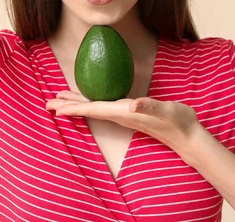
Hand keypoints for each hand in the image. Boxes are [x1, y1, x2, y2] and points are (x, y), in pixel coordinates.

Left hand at [46, 90, 200, 153]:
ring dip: (76, 105)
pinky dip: (90, 103)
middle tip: (48, 103)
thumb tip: (133, 105)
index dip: (74, 107)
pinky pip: (102, 107)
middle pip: (88, 110)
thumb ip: (149, 107)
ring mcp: (123, 114)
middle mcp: (120, 114)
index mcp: (123, 112)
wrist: (187, 135)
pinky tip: (87, 100)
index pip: (93, 109)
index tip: (56, 107)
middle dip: (68, 106)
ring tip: (60, 100)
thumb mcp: (165, 110)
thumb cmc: (176, 121)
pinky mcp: (128, 113)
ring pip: (93, 108)